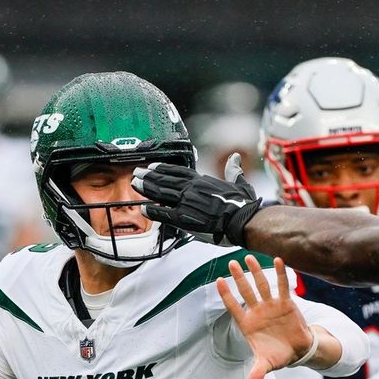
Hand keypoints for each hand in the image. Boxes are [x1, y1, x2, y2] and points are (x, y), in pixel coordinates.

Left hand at [132, 153, 260, 246]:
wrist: (242, 221)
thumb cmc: (243, 206)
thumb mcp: (240, 183)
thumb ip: (234, 170)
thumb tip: (235, 157)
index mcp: (203, 181)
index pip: (179, 172)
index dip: (164, 168)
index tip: (153, 166)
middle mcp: (192, 189)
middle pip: (166, 180)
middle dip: (149, 176)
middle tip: (137, 172)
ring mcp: (187, 203)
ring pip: (162, 193)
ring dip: (147, 188)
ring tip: (135, 184)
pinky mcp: (185, 219)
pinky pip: (164, 214)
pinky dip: (153, 211)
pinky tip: (144, 209)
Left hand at [217, 255, 315, 378]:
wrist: (297, 350)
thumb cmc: (277, 355)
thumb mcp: (266, 364)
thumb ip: (258, 373)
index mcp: (248, 324)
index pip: (234, 307)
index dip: (227, 295)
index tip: (219, 281)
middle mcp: (258, 312)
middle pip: (246, 292)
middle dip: (239, 278)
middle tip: (231, 264)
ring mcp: (271, 305)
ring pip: (262, 285)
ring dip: (256, 272)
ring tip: (249, 258)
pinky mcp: (286, 303)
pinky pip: (283, 286)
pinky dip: (281, 274)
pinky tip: (278, 260)